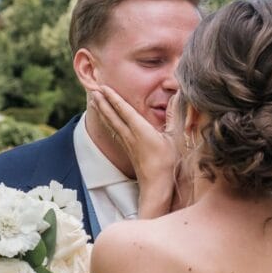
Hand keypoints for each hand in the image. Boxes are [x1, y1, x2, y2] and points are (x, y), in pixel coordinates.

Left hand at [89, 85, 176, 217]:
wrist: (156, 185)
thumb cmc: (167, 162)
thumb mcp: (173, 137)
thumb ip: (173, 115)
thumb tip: (178, 96)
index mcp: (140, 130)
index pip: (124, 110)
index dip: (113, 98)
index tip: (104, 87)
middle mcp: (130, 135)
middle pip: (113, 115)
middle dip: (103, 102)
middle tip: (93, 90)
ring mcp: (127, 143)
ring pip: (111, 123)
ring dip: (103, 111)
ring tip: (95, 100)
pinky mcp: (128, 149)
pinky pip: (114, 131)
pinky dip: (108, 122)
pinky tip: (106, 120)